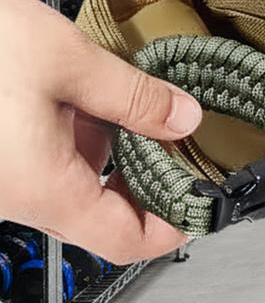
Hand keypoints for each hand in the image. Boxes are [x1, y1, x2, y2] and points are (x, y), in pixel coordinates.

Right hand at [0, 0, 201, 263]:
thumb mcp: (67, 62)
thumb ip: (134, 95)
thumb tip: (185, 118)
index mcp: (44, 188)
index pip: (128, 240)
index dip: (175, 226)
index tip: (207, 201)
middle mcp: (19, 195)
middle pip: (105, 209)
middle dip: (149, 171)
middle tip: (185, 133)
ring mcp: (3, 177)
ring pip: (76, 177)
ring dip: (113, 143)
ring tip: (139, 99)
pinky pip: (46, 157)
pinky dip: (78, 130)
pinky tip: (88, 91)